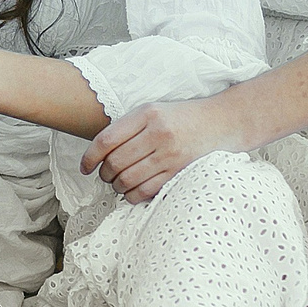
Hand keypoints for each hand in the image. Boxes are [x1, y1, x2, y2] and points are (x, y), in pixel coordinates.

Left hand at [82, 98, 238, 203]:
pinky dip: (132, 196)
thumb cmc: (183, 117)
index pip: (106, 140)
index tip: (85, 167)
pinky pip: (146, 191)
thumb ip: (128, 127)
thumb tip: (99, 152)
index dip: (89, 157)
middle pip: (115, 162)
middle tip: (105, 175)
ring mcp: (170, 154)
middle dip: (104, 174)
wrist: (223, 122)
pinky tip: (132, 191)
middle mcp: (158, 133)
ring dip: (117, 186)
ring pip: (128, 179)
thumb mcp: (154, 110)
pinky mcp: (180, 172)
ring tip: (119, 182)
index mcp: (147, 114)